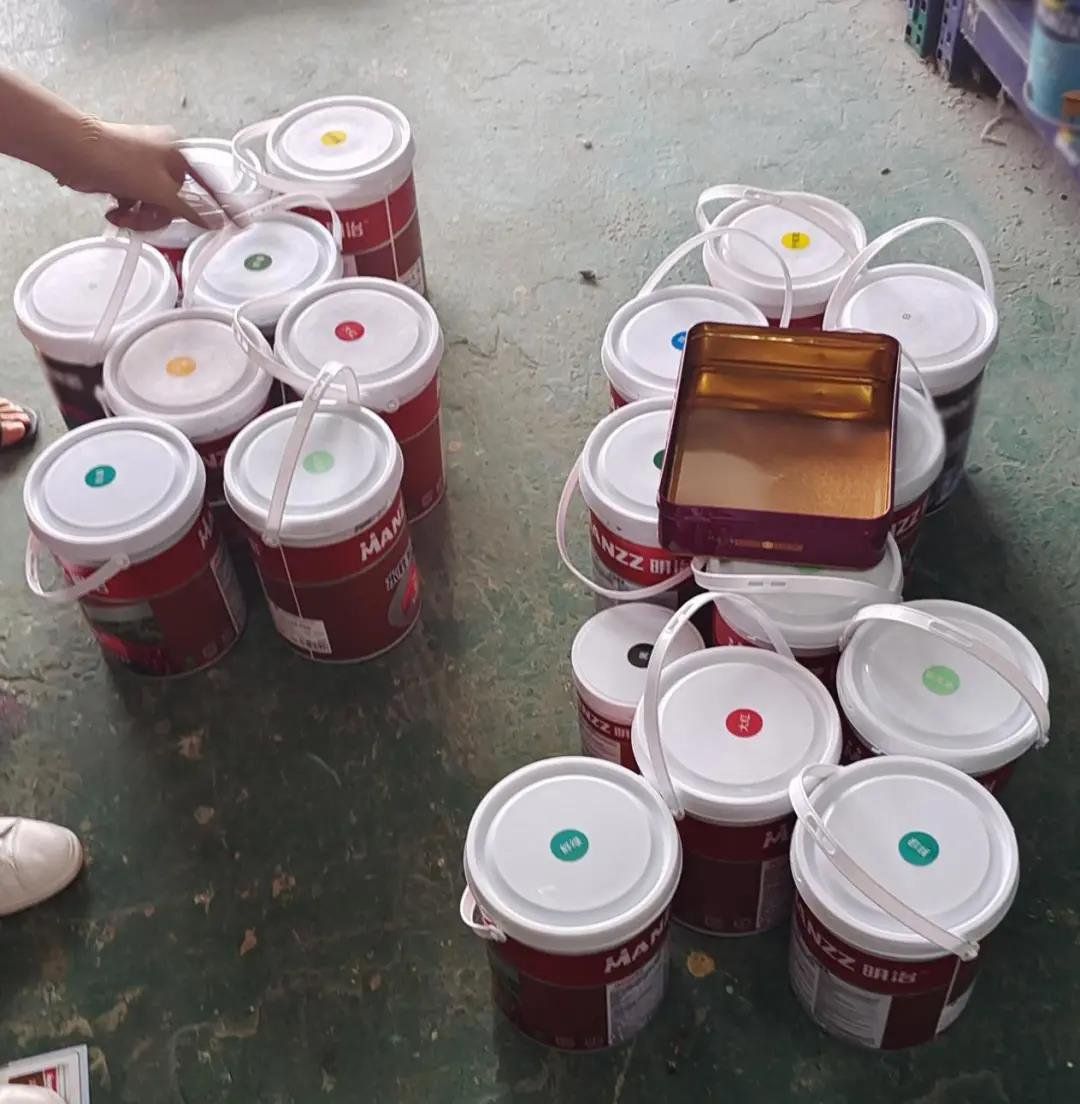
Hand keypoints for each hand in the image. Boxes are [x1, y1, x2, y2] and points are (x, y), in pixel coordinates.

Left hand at [58, 119, 209, 230]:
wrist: (74, 151)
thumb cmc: (119, 162)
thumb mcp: (162, 190)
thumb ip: (191, 210)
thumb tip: (216, 221)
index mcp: (178, 154)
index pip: (206, 185)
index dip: (218, 206)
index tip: (236, 222)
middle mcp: (162, 159)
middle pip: (175, 202)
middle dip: (158, 215)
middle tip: (144, 218)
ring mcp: (142, 169)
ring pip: (155, 207)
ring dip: (140, 217)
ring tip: (123, 215)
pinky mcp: (124, 179)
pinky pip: (137, 204)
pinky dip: (127, 212)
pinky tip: (115, 210)